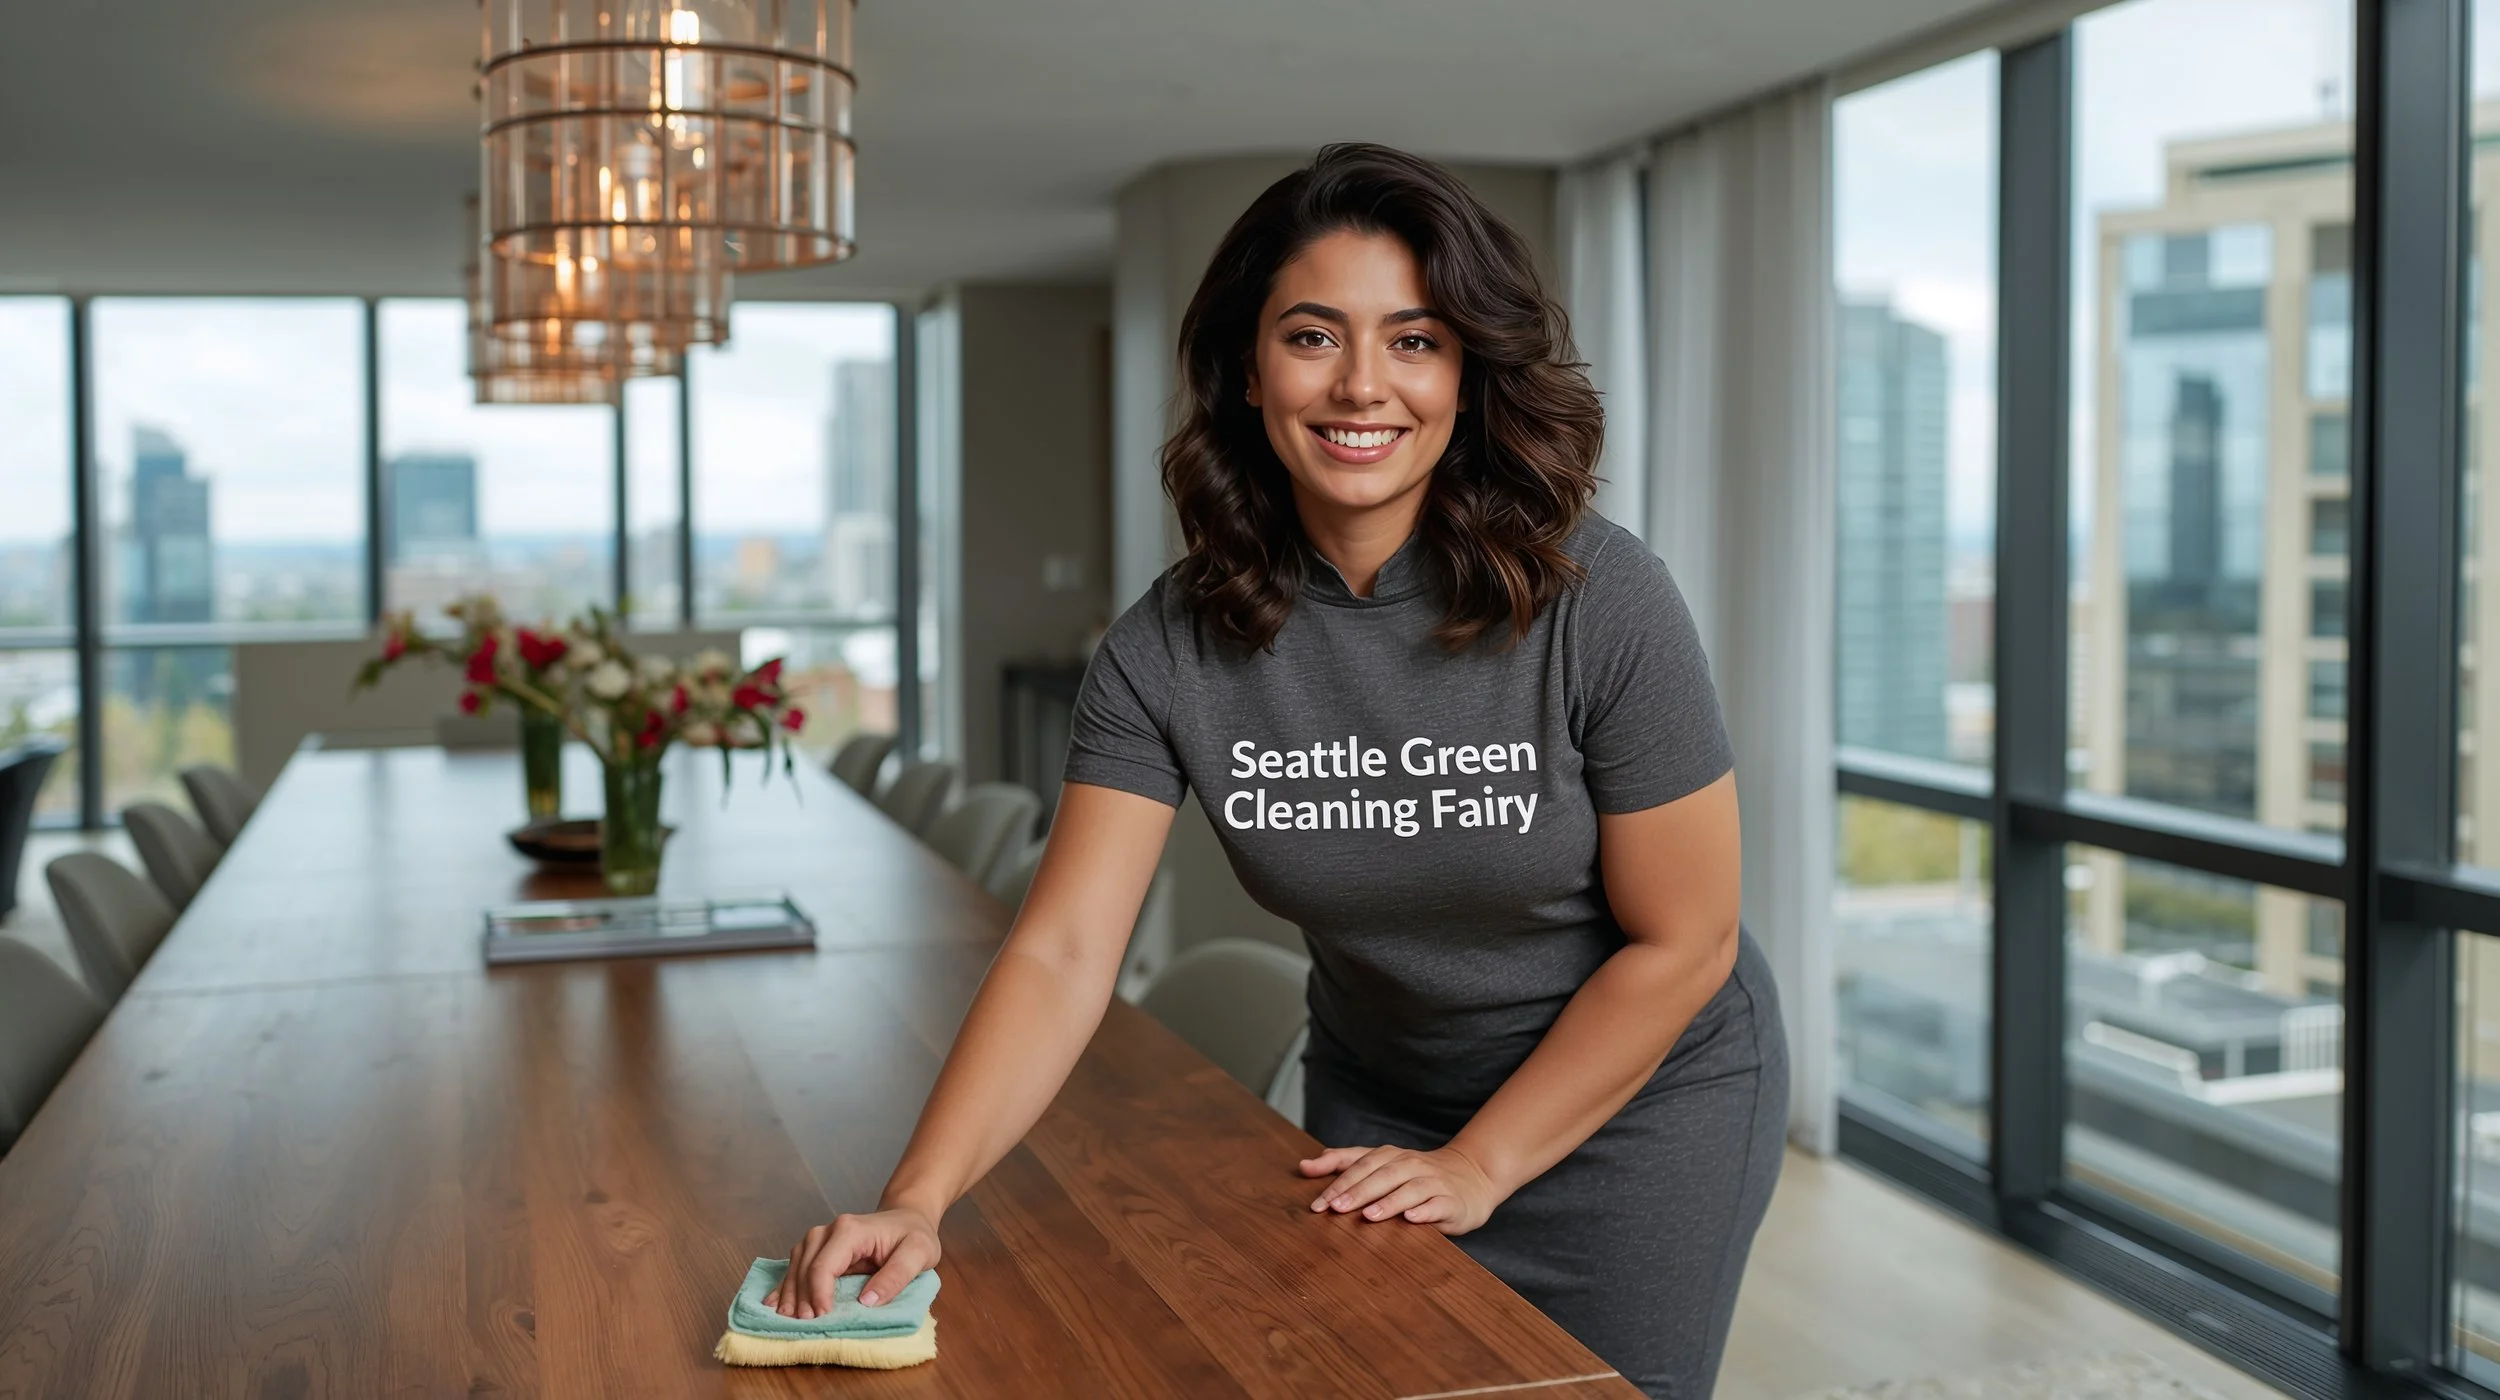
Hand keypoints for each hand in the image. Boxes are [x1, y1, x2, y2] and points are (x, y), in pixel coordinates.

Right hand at [762, 1206, 942, 1319]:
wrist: (908, 1218)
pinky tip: (773, 1303)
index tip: (822, 1318)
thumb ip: (896, 1276)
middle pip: (804, 1267)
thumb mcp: (918, 1254)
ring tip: (787, 1320)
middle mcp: (828, 1231)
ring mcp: (819, 1238)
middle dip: (800, 1298)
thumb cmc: (914, 1236)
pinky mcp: (816, 1248)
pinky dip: (785, 1286)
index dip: (818, 1294)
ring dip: (789, 1294)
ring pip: (795, 1267)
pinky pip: (795, 1266)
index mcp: (850, 1230)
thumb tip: (867, 1301)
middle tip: (802, 1326)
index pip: (824, 1265)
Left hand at [1298, 1143, 1504, 1234]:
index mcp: (1390, 1156)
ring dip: (1388, 1202)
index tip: (1316, 1203)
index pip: (1359, 1165)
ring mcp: (1433, 1182)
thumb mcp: (1381, 1165)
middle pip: (1381, 1175)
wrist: (1471, 1177)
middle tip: (1335, 1209)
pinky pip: (1437, 1205)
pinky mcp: (1451, 1200)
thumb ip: (1344, 1164)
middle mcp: (1410, 1165)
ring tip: (1369, 1216)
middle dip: (1357, 1192)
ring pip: (1409, 1189)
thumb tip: (1304, 1166)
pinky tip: (1412, 1218)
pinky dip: (1424, 1211)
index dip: (1337, 1182)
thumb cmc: (1417, 1175)